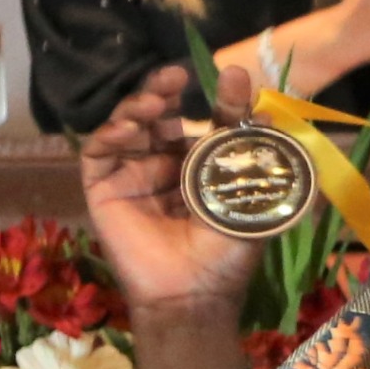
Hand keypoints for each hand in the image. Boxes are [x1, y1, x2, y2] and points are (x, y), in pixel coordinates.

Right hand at [76, 64, 260, 318]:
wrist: (192, 293)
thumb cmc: (225, 254)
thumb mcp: (250, 203)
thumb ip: (258, 162)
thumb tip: (270, 114)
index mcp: (201, 165)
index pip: (208, 121)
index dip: (219, 99)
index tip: (233, 76)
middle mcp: (165, 163)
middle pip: (161, 115)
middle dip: (166, 90)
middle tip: (176, 75)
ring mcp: (133, 174)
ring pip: (128, 125)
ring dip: (139, 105)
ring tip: (157, 101)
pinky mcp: (104, 188)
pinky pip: (99, 152)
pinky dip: (110, 133)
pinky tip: (129, 129)